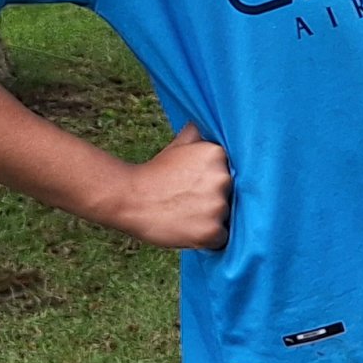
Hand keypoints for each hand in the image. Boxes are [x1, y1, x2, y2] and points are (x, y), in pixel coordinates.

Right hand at [111, 124, 230, 250]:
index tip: (196, 184)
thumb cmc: (155, 174)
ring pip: (228, 218)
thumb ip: (199, 135)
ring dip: (211, 220)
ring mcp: (218, 206)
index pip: (234, 173)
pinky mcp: (212, 231)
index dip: (215, 182)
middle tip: (189, 200)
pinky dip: (208, 238)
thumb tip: (208, 123)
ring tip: (186, 214)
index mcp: (218, 154)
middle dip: (215, 200)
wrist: (128, 199)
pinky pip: (221, 239)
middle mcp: (223, 178)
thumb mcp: (178, 146)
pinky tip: (188, 228)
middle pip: (233, 196)